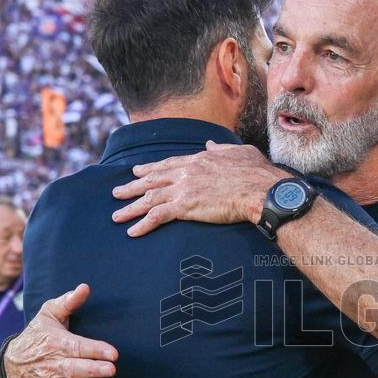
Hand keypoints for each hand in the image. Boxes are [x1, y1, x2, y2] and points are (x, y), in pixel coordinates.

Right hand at [4, 283, 117, 377]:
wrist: (12, 362)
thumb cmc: (38, 334)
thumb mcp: (49, 314)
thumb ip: (68, 302)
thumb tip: (85, 287)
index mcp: (56, 343)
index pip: (77, 346)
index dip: (95, 349)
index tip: (113, 352)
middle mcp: (53, 364)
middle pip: (74, 368)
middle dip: (92, 369)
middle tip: (111, 370)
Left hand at [112, 142, 285, 236]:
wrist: (260, 189)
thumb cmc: (256, 173)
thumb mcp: (239, 152)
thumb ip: (221, 149)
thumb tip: (210, 145)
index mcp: (198, 159)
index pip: (168, 164)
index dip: (150, 169)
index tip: (137, 171)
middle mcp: (186, 172)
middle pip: (152, 180)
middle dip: (133, 187)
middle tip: (117, 192)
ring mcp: (184, 189)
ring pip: (149, 198)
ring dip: (131, 207)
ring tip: (117, 216)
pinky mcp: (185, 207)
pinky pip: (158, 216)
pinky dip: (143, 224)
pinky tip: (133, 232)